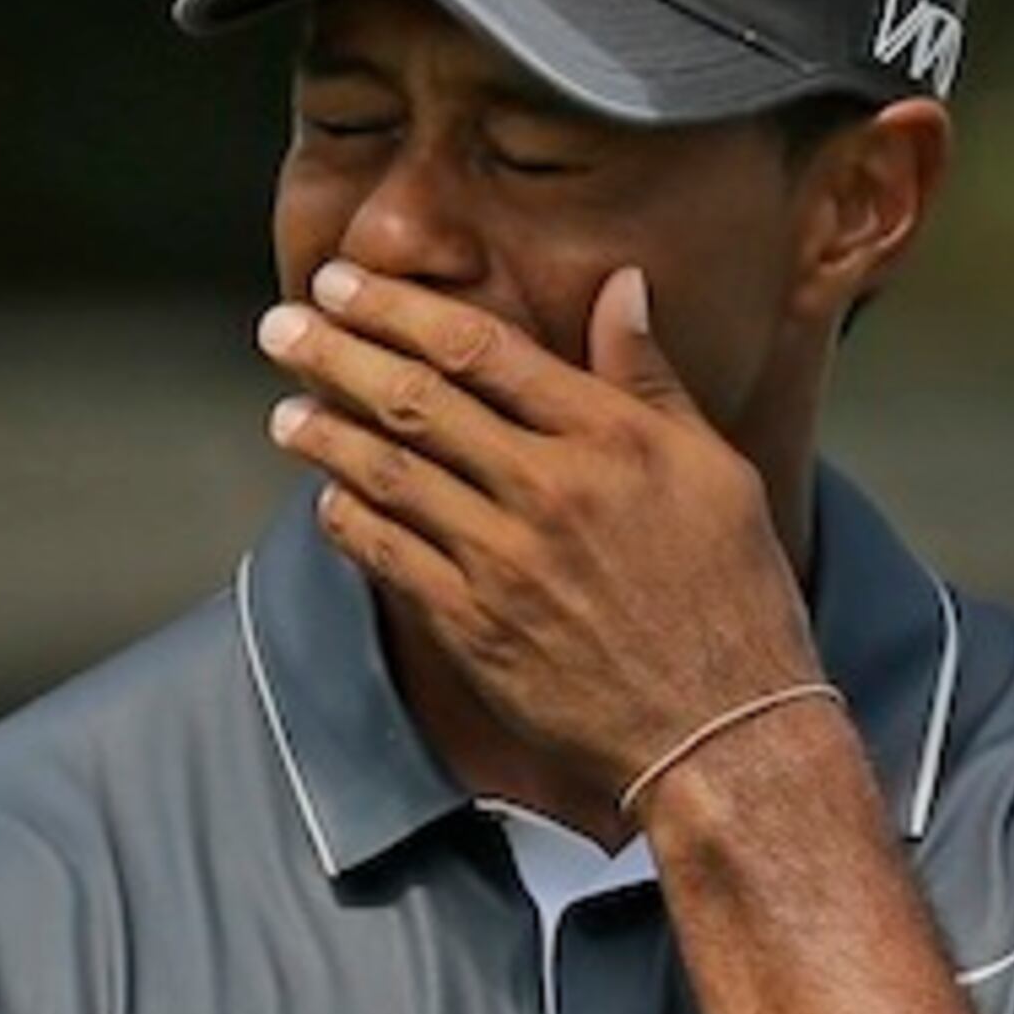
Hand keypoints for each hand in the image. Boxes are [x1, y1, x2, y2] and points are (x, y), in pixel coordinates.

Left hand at [256, 259, 823, 808]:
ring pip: (386, 475)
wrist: (723, 733)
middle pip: (414, 400)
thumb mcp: (715, 468)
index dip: (396, 307)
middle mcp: (549, 490)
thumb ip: (650, 376)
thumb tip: (621, 285)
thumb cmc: (732, 596)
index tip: (345, 281)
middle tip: (280, 324)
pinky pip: (389, 558)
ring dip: (322, 435)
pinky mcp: (475, 630)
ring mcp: (504, 563)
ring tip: (284, 410)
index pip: (478, 348)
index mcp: (609, 437)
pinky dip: (348, 521)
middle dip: (335, 352)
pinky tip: (326, 500)